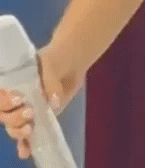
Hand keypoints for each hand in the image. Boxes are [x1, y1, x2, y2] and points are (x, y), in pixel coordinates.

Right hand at [0, 44, 84, 159]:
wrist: (71, 63)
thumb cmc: (56, 59)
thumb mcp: (51, 63)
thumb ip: (50, 81)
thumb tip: (53, 102)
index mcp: (11, 85)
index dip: (4, 103)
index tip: (18, 100)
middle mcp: (14, 101)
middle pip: (4, 117)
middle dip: (14, 119)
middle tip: (30, 114)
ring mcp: (25, 112)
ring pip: (13, 127)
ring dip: (18, 132)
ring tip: (30, 129)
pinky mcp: (37, 121)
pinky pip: (26, 137)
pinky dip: (24, 145)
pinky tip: (26, 151)